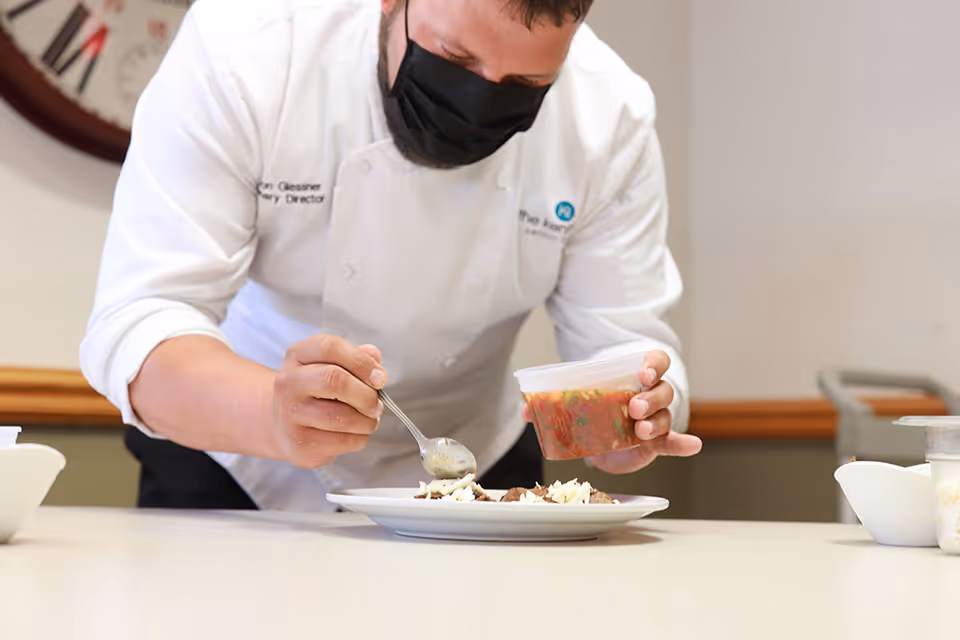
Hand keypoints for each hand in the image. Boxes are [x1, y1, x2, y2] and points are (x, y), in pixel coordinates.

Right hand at [272, 336, 386, 468]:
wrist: (282, 424)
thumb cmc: (313, 391)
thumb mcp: (329, 364)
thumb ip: (355, 357)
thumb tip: (373, 355)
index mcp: (297, 355)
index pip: (329, 348)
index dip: (361, 362)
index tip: (380, 377)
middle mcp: (289, 382)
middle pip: (335, 380)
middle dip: (366, 395)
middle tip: (377, 404)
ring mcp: (291, 415)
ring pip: (341, 416)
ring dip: (367, 420)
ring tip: (370, 419)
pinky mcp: (300, 443)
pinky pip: (342, 440)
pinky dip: (359, 438)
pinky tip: (355, 433)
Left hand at [520, 351, 701, 473]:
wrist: (602, 427)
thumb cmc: (595, 403)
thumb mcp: (576, 397)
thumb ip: (553, 401)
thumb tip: (526, 408)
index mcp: (635, 374)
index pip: (656, 360)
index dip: (652, 365)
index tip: (641, 373)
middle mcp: (651, 394)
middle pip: (662, 390)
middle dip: (649, 398)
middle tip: (633, 408)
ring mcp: (655, 419)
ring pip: (666, 416)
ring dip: (656, 422)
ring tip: (640, 431)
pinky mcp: (654, 443)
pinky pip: (673, 442)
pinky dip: (683, 445)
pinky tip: (692, 446)